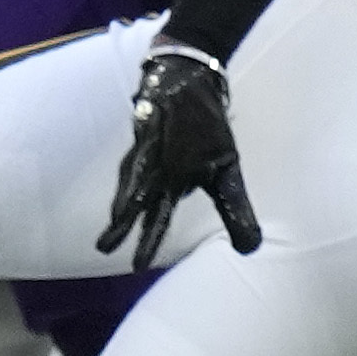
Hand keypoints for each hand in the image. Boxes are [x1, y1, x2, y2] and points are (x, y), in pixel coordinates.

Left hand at [103, 39, 263, 262]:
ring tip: (119, 214)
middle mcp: (158, 171)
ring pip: (138, 172)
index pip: (161, 219)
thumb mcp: (226, 174)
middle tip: (105, 248)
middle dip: (125, 225)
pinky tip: (138, 164)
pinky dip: (144, 148)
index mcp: (173, 186)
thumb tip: (251, 249)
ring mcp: (153, 148)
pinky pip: (148, 136)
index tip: (138, 267)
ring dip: (127, 191)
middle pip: (141, 201)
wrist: (190, 88)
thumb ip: (235, 210)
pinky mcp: (151, 122)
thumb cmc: (204, 134)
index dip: (149, 242)